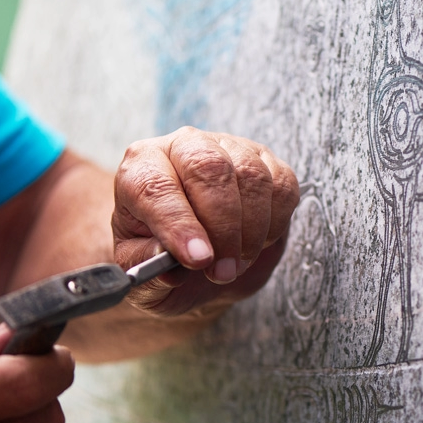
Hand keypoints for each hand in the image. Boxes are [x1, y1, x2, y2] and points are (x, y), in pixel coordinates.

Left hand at [112, 127, 299, 316]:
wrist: (199, 260)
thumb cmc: (165, 260)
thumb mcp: (142, 275)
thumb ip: (146, 267)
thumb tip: (170, 262)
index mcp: (140, 168)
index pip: (155, 186)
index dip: (179, 224)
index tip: (198, 259)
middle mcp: (184, 147)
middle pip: (209, 169)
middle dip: (222, 228)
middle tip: (223, 270)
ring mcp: (229, 148)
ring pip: (252, 177)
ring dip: (251, 232)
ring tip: (235, 265)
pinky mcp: (266, 161)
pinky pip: (282, 186)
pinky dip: (276, 222)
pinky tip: (256, 242)